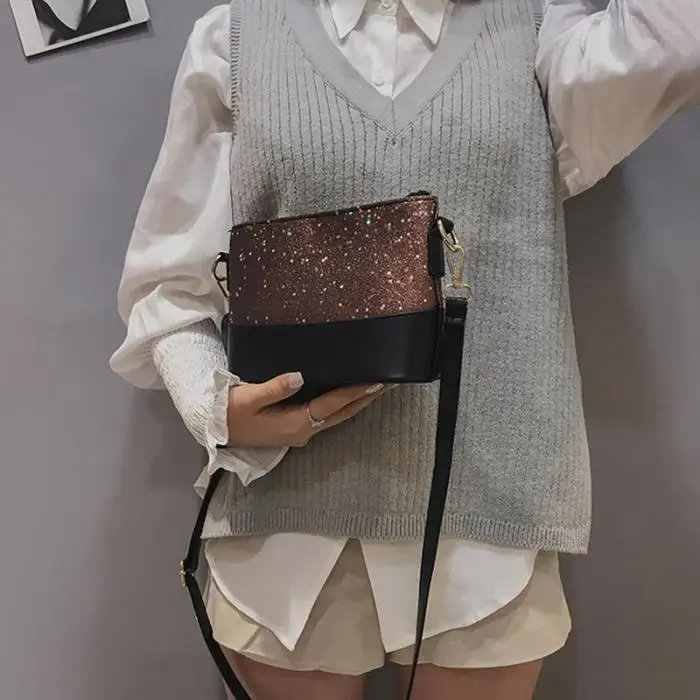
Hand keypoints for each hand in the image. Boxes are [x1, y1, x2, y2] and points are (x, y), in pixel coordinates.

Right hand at [226, 373, 391, 447]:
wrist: (212, 429)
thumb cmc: (228, 412)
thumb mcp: (247, 398)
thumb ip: (274, 388)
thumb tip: (298, 376)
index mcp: (295, 424)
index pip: (332, 404)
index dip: (355, 392)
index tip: (377, 382)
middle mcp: (303, 431)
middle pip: (343, 413)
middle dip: (367, 399)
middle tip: (391, 384)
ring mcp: (300, 432)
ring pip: (338, 416)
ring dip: (359, 403)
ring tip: (378, 388)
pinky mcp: (295, 428)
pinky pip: (328, 415)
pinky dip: (344, 405)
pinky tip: (352, 396)